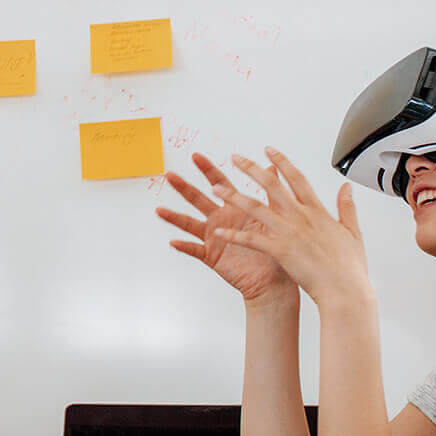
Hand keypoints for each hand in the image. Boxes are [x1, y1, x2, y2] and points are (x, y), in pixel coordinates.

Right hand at [157, 153, 292, 303]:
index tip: (197, 156)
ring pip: (190, 224)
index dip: (207, 170)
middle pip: (198, 200)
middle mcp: (220, 220)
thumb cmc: (275, 247)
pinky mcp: (211, 256)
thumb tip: (271, 166)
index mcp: (235, 208)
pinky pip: (194, 251)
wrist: (275, 278)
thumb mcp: (275, 215)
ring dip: (174, 217)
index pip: (219, 184)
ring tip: (160, 211)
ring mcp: (214, 238)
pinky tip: (174, 242)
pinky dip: (184, 247)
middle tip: (170, 175)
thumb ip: (270, 191)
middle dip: (183, 187)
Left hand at [209, 147, 372, 307]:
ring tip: (216, 188)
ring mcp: (290, 233)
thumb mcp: (353, 232)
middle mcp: (302, 218)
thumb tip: (347, 188)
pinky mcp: (281, 251)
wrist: (346, 291)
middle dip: (252, 169)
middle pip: (273, 186)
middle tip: (235, 158)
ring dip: (234, 197)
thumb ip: (347, 207)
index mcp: (318, 213)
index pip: (297, 179)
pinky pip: (252, 240)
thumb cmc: (350, 268)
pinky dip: (234, 236)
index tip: (269, 150)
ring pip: (256, 208)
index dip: (282, 163)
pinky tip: (219, 232)